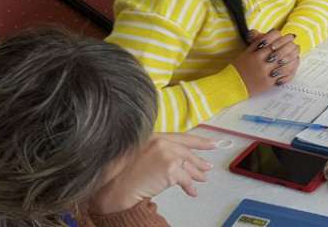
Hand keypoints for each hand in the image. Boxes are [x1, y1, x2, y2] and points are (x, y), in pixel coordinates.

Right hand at [88, 133, 216, 214]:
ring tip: (203, 178)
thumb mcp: (140, 153)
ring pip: (188, 165)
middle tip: (208, 166)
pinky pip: (186, 179)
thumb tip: (180, 159)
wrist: (116, 188)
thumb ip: (159, 150)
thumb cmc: (123, 174)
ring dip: (197, 174)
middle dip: (199, 161)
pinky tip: (192, 191)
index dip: (199, 141)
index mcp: (154, 136)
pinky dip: (190, 187)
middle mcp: (162, 142)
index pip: (182, 137)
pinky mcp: (171, 169)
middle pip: (187, 152)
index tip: (211, 143)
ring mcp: (167, 155)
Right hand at [233, 30, 298, 95]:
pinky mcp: (270, 83)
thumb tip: (271, 33)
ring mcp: (267, 74)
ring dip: (293, 55)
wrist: (232, 85)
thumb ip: (258, 43)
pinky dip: (292, 68)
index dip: (282, 36)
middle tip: (294, 41)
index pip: (273, 41)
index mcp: (256, 54)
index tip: (287, 35)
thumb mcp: (246, 52)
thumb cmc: (238, 67)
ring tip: (296, 51)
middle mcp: (263, 63)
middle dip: (290, 44)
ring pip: (286, 62)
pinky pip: (285, 75)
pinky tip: (294, 63)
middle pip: (282, 50)